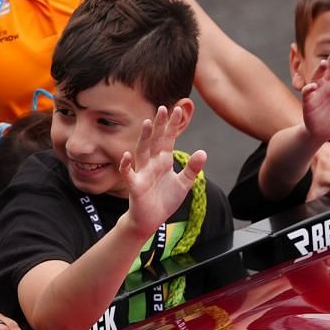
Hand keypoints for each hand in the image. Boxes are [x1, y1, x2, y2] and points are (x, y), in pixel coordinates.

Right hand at [120, 108, 205, 235]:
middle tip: (163, 108)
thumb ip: (192, 168)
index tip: (178, 109)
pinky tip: (127, 156)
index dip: (172, 125)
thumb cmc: (164, 201)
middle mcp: (152, 164)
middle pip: (155, 141)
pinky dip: (126, 165)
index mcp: (163, 161)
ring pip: (142, 152)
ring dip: (144, 138)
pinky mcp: (135, 186)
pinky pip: (129, 174)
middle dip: (159, 125)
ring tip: (148, 123)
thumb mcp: (184, 184)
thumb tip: (203, 152)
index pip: (168, 139)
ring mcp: (142, 173)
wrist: (151, 220)